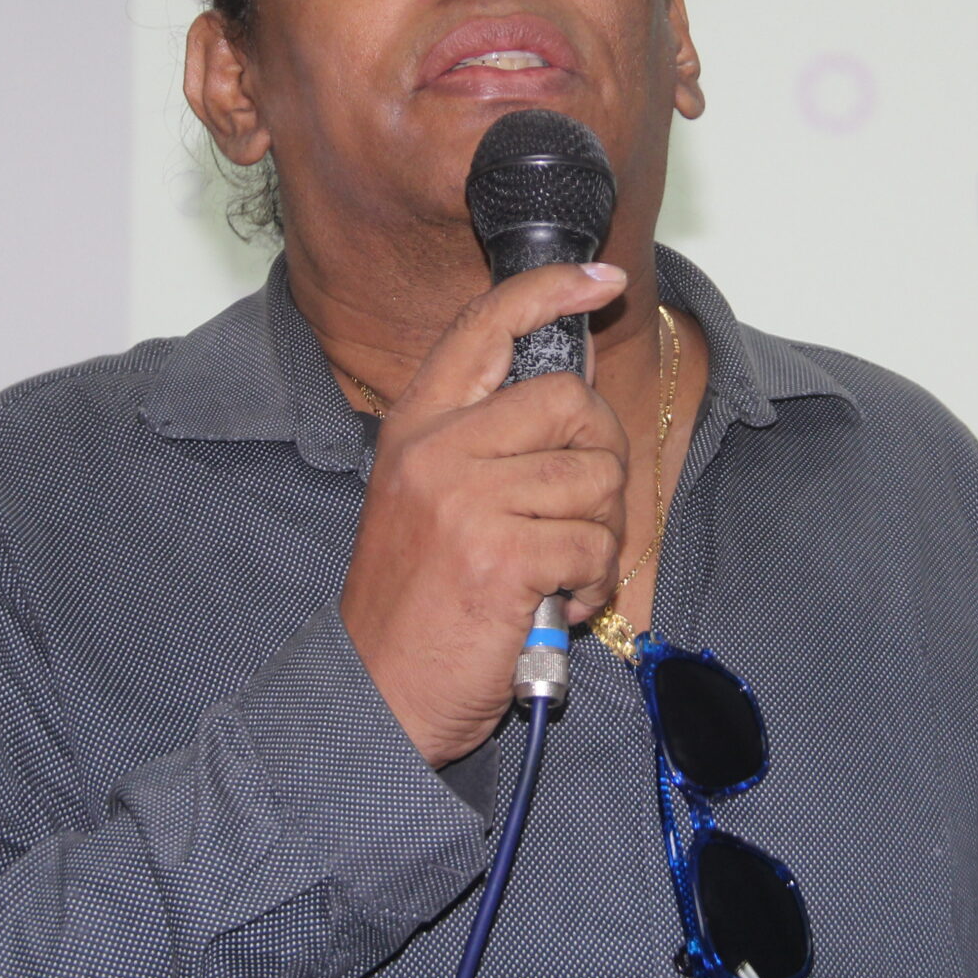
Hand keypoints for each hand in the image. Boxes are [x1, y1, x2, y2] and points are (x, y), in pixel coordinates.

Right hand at [339, 262, 631, 766]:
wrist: (374, 697)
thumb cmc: (415, 605)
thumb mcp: (428, 498)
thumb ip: (487, 441)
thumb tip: (575, 388)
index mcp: (415, 426)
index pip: (485, 326)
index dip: (549, 290)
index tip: (600, 280)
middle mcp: (436, 450)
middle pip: (569, 402)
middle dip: (603, 456)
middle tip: (587, 510)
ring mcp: (466, 499)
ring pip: (594, 478)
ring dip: (602, 536)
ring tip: (564, 573)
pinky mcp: (500, 555)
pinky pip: (594, 543)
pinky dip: (595, 582)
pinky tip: (560, 606)